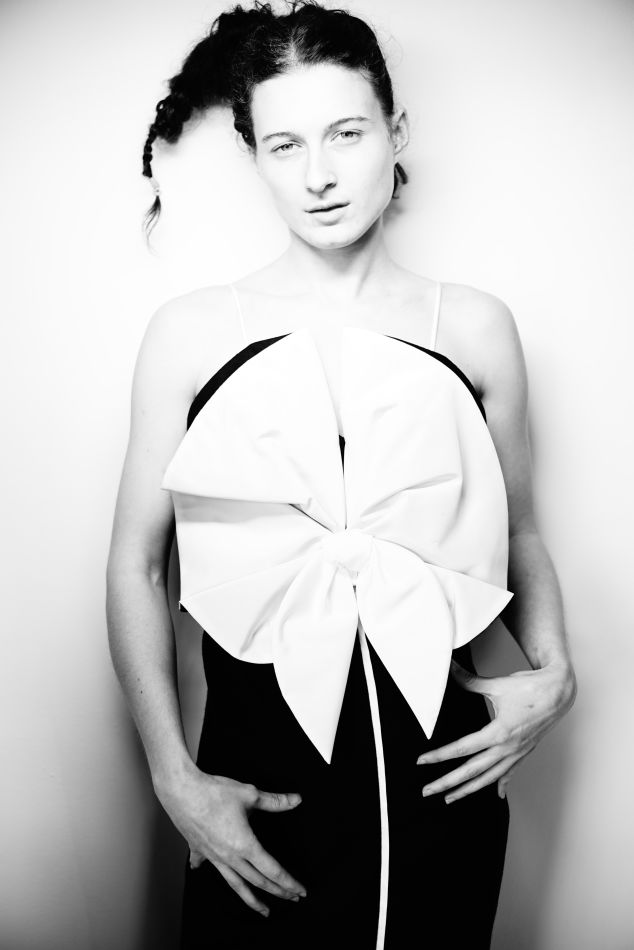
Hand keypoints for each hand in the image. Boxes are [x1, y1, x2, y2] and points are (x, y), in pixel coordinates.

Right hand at [156, 767, 307, 916]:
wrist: (181, 791)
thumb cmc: (213, 792)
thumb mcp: (249, 794)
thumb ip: (274, 801)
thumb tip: (295, 800)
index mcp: (244, 845)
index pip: (272, 870)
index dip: (288, 882)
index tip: (300, 891)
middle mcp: (229, 856)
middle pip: (257, 881)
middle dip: (277, 891)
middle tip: (292, 898)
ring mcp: (213, 856)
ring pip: (235, 884)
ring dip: (251, 899)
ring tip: (263, 910)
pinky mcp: (199, 849)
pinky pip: (207, 865)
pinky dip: (208, 868)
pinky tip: (201, 871)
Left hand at [416, 659, 576, 803]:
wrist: (560, 691)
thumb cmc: (531, 687)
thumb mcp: (497, 684)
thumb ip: (470, 680)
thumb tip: (450, 667)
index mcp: (499, 733)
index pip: (462, 749)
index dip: (439, 756)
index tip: (422, 762)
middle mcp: (508, 748)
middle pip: (472, 771)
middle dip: (447, 783)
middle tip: (427, 791)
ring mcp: (518, 752)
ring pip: (489, 778)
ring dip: (468, 790)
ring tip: (450, 798)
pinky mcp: (525, 751)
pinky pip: (510, 772)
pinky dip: (501, 784)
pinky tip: (497, 794)